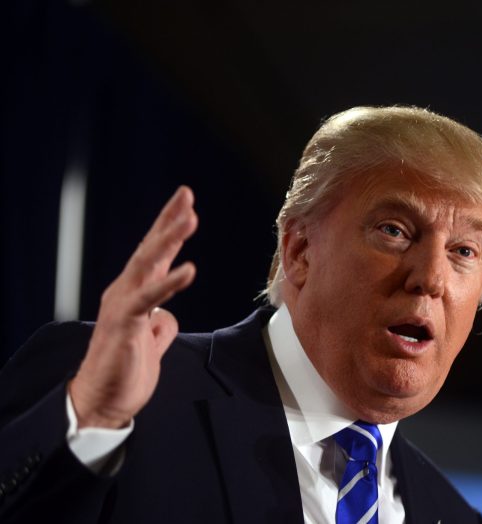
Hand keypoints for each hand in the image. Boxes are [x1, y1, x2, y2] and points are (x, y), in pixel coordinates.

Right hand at [68, 186, 197, 428]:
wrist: (101, 403)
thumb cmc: (123, 373)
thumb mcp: (151, 345)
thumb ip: (160, 326)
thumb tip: (168, 317)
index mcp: (134, 295)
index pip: (154, 256)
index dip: (169, 229)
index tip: (185, 205)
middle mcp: (125, 293)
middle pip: (149, 250)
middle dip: (168, 221)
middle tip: (186, 196)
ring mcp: (123, 305)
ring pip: (147, 264)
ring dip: (169, 240)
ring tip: (189, 218)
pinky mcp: (124, 323)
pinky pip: (149, 298)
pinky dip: (169, 283)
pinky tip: (188, 269)